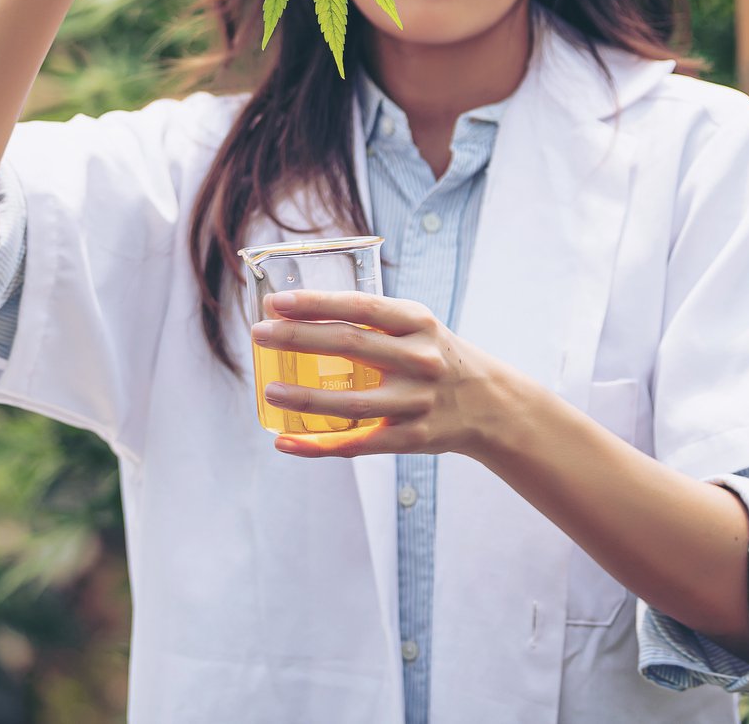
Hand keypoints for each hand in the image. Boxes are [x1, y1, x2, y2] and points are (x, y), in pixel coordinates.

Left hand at [252, 289, 513, 458]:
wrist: (489, 402)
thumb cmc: (432, 355)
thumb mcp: (415, 326)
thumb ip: (368, 319)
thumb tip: (292, 313)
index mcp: (418, 323)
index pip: (361, 307)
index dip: (316, 303)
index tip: (275, 302)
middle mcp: (420, 360)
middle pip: (351, 347)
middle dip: (298, 339)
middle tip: (259, 334)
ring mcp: (417, 402)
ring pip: (352, 403)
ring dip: (304, 398)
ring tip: (269, 390)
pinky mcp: (412, 439)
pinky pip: (358, 444)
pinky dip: (318, 446)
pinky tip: (285, 442)